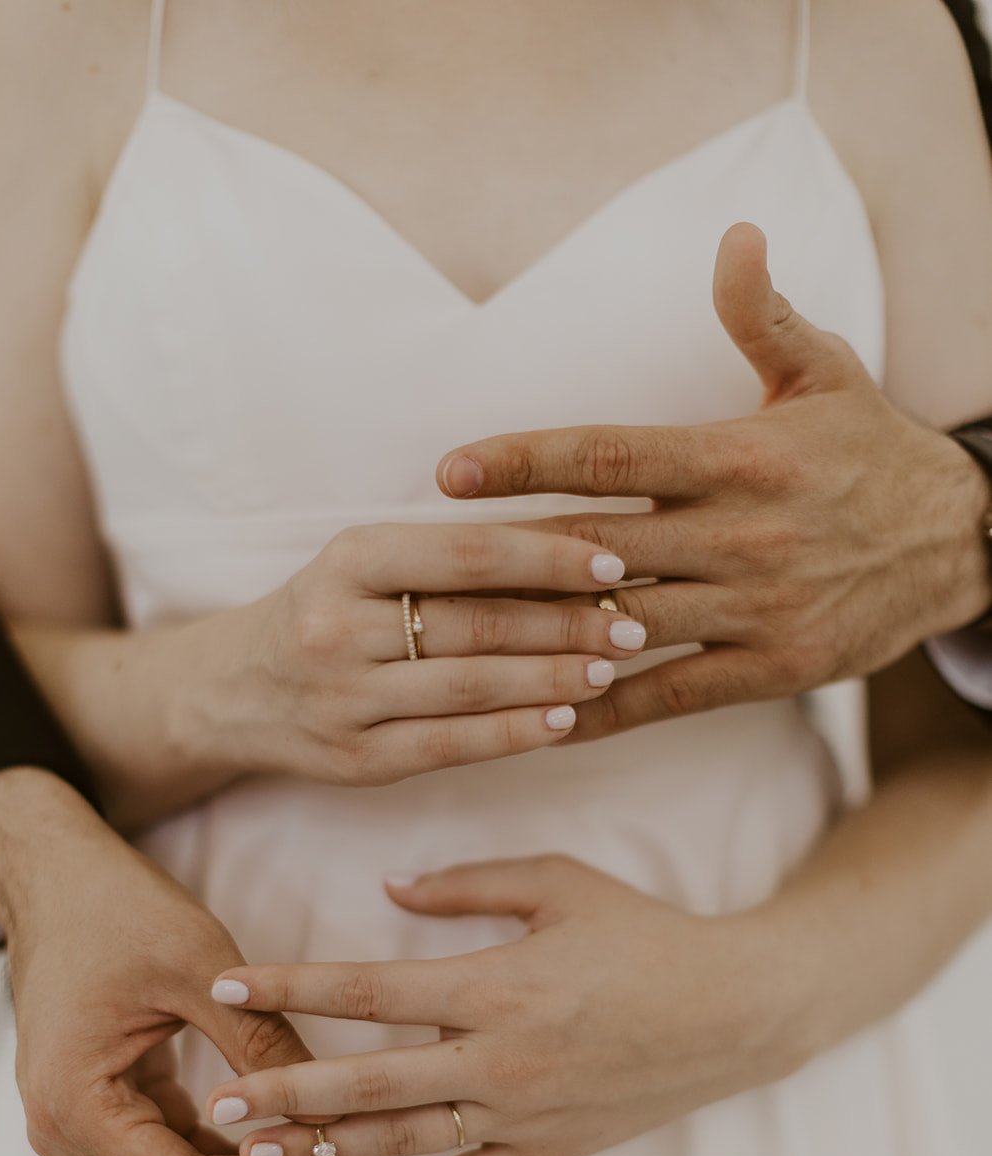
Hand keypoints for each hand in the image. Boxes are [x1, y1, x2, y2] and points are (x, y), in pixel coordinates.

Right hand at [0, 770, 351, 1155]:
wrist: (56, 877)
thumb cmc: (116, 908)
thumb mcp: (200, 968)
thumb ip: (259, 1043)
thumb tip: (330, 1110)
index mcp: (76, 1106)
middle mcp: (64, 1134)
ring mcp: (78, 1127)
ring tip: (325, 1151)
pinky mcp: (103, 1110)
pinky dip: (225, 1155)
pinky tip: (286, 1129)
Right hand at [180, 518, 638, 786]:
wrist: (231, 691)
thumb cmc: (325, 612)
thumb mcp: (363, 564)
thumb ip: (447, 558)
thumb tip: (571, 554)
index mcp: (347, 560)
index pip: (465, 553)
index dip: (547, 556)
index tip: (613, 560)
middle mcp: (337, 628)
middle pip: (477, 623)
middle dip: (568, 622)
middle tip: (635, 621)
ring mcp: (343, 701)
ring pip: (470, 688)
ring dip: (554, 678)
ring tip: (613, 667)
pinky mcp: (354, 762)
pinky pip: (450, 746)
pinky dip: (515, 733)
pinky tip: (567, 720)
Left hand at [202, 855, 805, 1155]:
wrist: (736, 1010)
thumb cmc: (645, 935)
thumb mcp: (561, 883)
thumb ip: (469, 884)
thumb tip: (387, 887)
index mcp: (496, 984)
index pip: (369, 988)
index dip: (292, 986)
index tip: (228, 984)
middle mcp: (498, 1058)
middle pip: (369, 1079)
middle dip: (286, 1090)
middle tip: (216, 1104)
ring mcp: (521, 1115)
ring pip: (404, 1141)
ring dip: (325, 1150)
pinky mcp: (545, 1153)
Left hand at [433, 223, 991, 730]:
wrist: (961, 542)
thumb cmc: (871, 451)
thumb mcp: (824, 372)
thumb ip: (762, 316)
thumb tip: (732, 236)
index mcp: (737, 456)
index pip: (608, 454)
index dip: (522, 460)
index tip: (449, 471)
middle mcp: (739, 535)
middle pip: (594, 548)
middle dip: (503, 560)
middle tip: (419, 571)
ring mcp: (753, 609)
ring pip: (620, 626)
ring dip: (536, 639)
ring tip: (455, 646)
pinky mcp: (769, 669)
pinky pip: (667, 696)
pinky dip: (598, 710)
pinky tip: (537, 717)